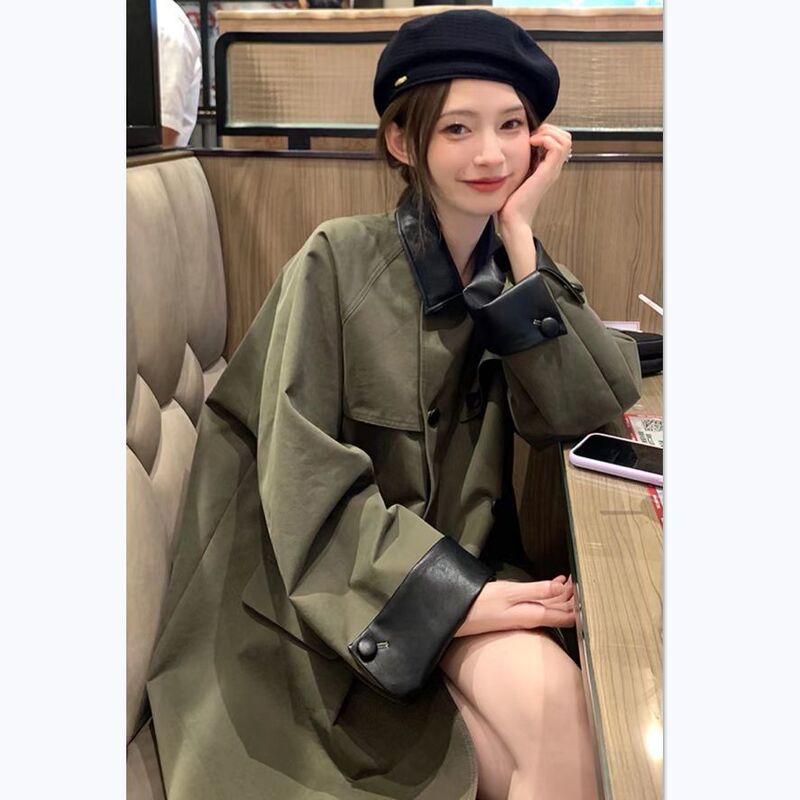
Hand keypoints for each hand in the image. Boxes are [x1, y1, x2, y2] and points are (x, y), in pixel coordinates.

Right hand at [454, 575, 575, 637]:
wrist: (458, 616)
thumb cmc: (481, 604)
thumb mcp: (510, 593)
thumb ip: (537, 590)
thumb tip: (560, 587)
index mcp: (534, 615)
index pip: (567, 614)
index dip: (579, 603)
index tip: (586, 586)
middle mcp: (532, 618)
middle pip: (561, 610)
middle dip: (573, 596)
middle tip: (581, 579)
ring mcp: (524, 616)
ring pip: (551, 606)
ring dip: (562, 594)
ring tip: (571, 580)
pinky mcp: (515, 613)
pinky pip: (539, 604)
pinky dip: (548, 594)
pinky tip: (551, 585)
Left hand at [497, 123, 571, 233]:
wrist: (512, 220)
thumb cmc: (510, 203)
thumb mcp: (515, 176)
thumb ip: (519, 163)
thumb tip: (512, 149)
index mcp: (546, 169)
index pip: (559, 140)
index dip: (546, 132)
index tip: (529, 137)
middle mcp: (552, 169)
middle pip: (566, 137)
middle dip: (549, 129)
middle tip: (532, 136)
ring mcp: (552, 171)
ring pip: (565, 139)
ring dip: (548, 133)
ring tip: (532, 140)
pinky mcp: (547, 173)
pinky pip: (557, 147)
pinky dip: (545, 139)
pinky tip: (531, 144)